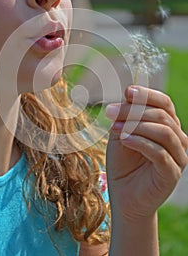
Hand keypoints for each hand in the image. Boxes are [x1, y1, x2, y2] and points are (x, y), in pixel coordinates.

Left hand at [105, 85, 187, 220]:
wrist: (124, 196)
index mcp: (167, 125)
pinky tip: (124, 139)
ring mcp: (178, 156)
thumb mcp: (121, 133)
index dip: (147, 94)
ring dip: (136, 125)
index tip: (128, 91)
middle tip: (110, 112)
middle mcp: (177, 138)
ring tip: (114, 127)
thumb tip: (129, 93)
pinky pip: (159, 152)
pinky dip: (140, 142)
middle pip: (162, 115)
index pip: (164, 103)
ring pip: (164, 131)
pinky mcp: (172, 172)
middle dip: (134, 110)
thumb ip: (126, 116)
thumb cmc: (123, 163)